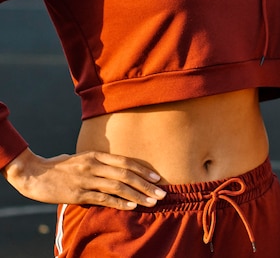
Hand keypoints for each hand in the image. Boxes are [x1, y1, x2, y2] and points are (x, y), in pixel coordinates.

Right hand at [2, 148, 166, 209]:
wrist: (35, 173)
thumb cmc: (61, 167)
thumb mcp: (83, 158)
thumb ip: (101, 163)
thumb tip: (119, 169)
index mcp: (97, 155)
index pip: (127, 162)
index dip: (144, 170)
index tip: (158, 178)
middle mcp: (95, 165)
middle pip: (127, 174)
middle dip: (147, 184)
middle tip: (162, 192)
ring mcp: (87, 179)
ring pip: (118, 187)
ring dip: (138, 195)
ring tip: (152, 202)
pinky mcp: (78, 193)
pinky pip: (103, 198)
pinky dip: (119, 202)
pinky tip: (132, 206)